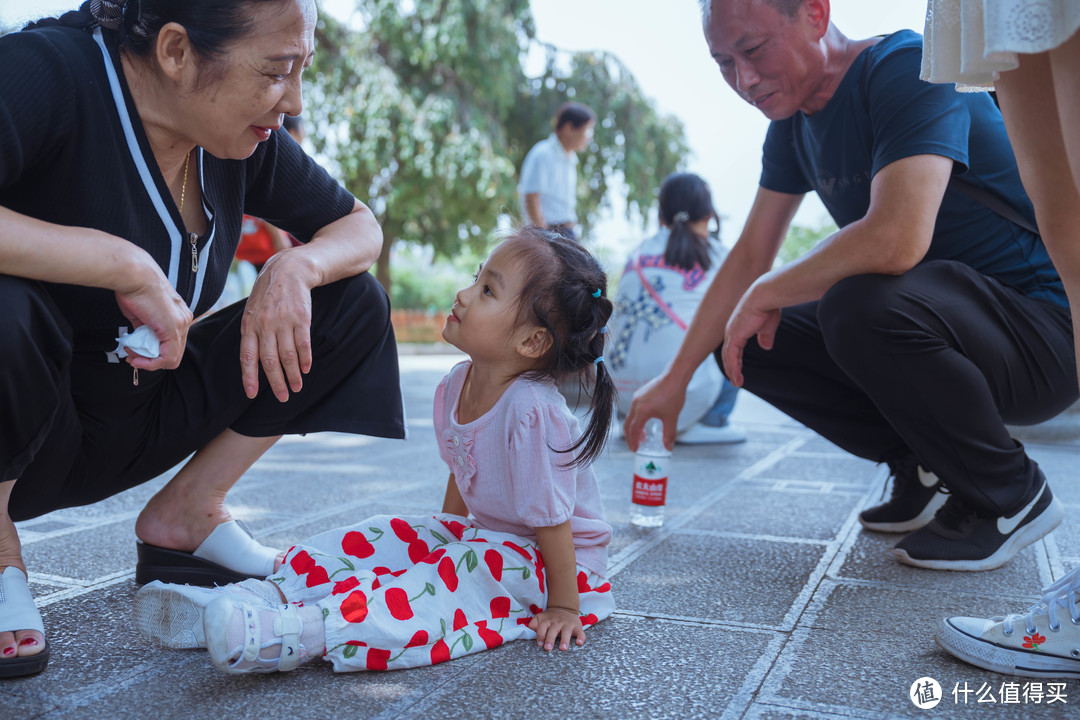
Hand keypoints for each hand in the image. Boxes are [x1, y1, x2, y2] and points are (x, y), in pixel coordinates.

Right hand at [114, 257, 192, 370]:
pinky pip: (168, 357)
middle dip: (151, 359)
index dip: (154, 353)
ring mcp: (181, 324)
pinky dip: (151, 363)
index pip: (173, 344)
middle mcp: (184, 320)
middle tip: (132, 356)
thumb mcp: (141, 313)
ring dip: (148, 361)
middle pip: (173, 353)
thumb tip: (140, 339)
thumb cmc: (134, 288)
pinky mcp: (174, 328)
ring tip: (132, 354)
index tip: (135, 352)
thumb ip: (145, 327)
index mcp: (179, 314)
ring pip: (171, 358)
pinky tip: (136, 357)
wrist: (133, 275)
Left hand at [239, 250, 316, 401]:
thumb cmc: (268, 294)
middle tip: (283, 398)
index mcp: (249, 325)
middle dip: (276, 382)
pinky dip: (305, 359)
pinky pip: (303, 344)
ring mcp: (284, 321)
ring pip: (288, 355)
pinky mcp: (302, 318)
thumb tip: (252, 361)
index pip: (247, 356)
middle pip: (270, 360)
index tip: (252, 394)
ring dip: (293, 375)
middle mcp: (265, 325)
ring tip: (297, 387)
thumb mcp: (252, 310)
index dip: (249, 377)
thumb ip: (252, 333)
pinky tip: (306, 369)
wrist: (288, 270)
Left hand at [528, 607, 584, 650]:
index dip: (540, 635)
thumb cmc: (550, 618)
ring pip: (566, 631)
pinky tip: (579, 643)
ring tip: (563, 648)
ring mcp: (567, 624)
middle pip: (553, 630)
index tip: (540, 644)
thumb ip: (534, 623)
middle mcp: (557, 622)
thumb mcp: (540, 618)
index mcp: (547, 621)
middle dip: (550, 639)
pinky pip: (580, 632)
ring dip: (564, 640)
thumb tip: (530, 629)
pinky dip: (581, 637)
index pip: (542, 627)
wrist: (564, 608)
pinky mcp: (577, 627)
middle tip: (548, 648)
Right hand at [623, 372, 684, 451]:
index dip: (633, 441)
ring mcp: (637, 397)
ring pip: (631, 416)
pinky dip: (637, 418)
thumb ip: (669, 434)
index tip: (635, 450)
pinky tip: (646, 420)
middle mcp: (636, 404)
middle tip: (635, 446)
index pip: (633, 430)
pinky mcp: (641, 393)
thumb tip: (668, 448)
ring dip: (635, 427)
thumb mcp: (671, 418)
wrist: (675, 376)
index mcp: (641, 411)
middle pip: (628, 424)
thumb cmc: (673, 395)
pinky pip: (635, 409)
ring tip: (643, 436)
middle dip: (631, 436)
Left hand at [721, 289, 780, 386]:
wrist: (766, 296)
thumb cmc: (768, 307)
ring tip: (737, 383)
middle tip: (735, 380)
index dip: (735, 359)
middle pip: (729, 353)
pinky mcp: (734, 336)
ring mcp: (731, 333)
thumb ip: (765, 337)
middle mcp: (731, 331)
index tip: (738, 369)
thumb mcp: (767, 326)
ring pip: (729, 357)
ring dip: (732, 371)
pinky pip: (731, 357)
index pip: (734, 346)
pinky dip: (733, 369)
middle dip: (732, 367)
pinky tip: (737, 378)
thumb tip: (766, 347)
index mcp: (738, 327)